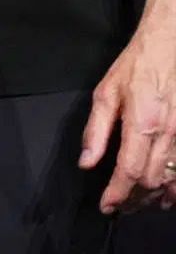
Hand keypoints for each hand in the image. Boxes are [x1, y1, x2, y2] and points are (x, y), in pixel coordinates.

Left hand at [80, 5, 175, 212]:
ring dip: (153, 197)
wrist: (170, 47)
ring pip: (170, 179)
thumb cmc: (136, 66)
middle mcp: (167, 135)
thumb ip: (96, 130)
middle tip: (118, 208)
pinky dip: (174, 187)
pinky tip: (165, 195)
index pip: (129, 171)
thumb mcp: (106, 93)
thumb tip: (87, 161)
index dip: (117, 194)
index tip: (106, 206)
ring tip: (138, 207)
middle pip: (150, 181)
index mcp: (142, 124)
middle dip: (133, 200)